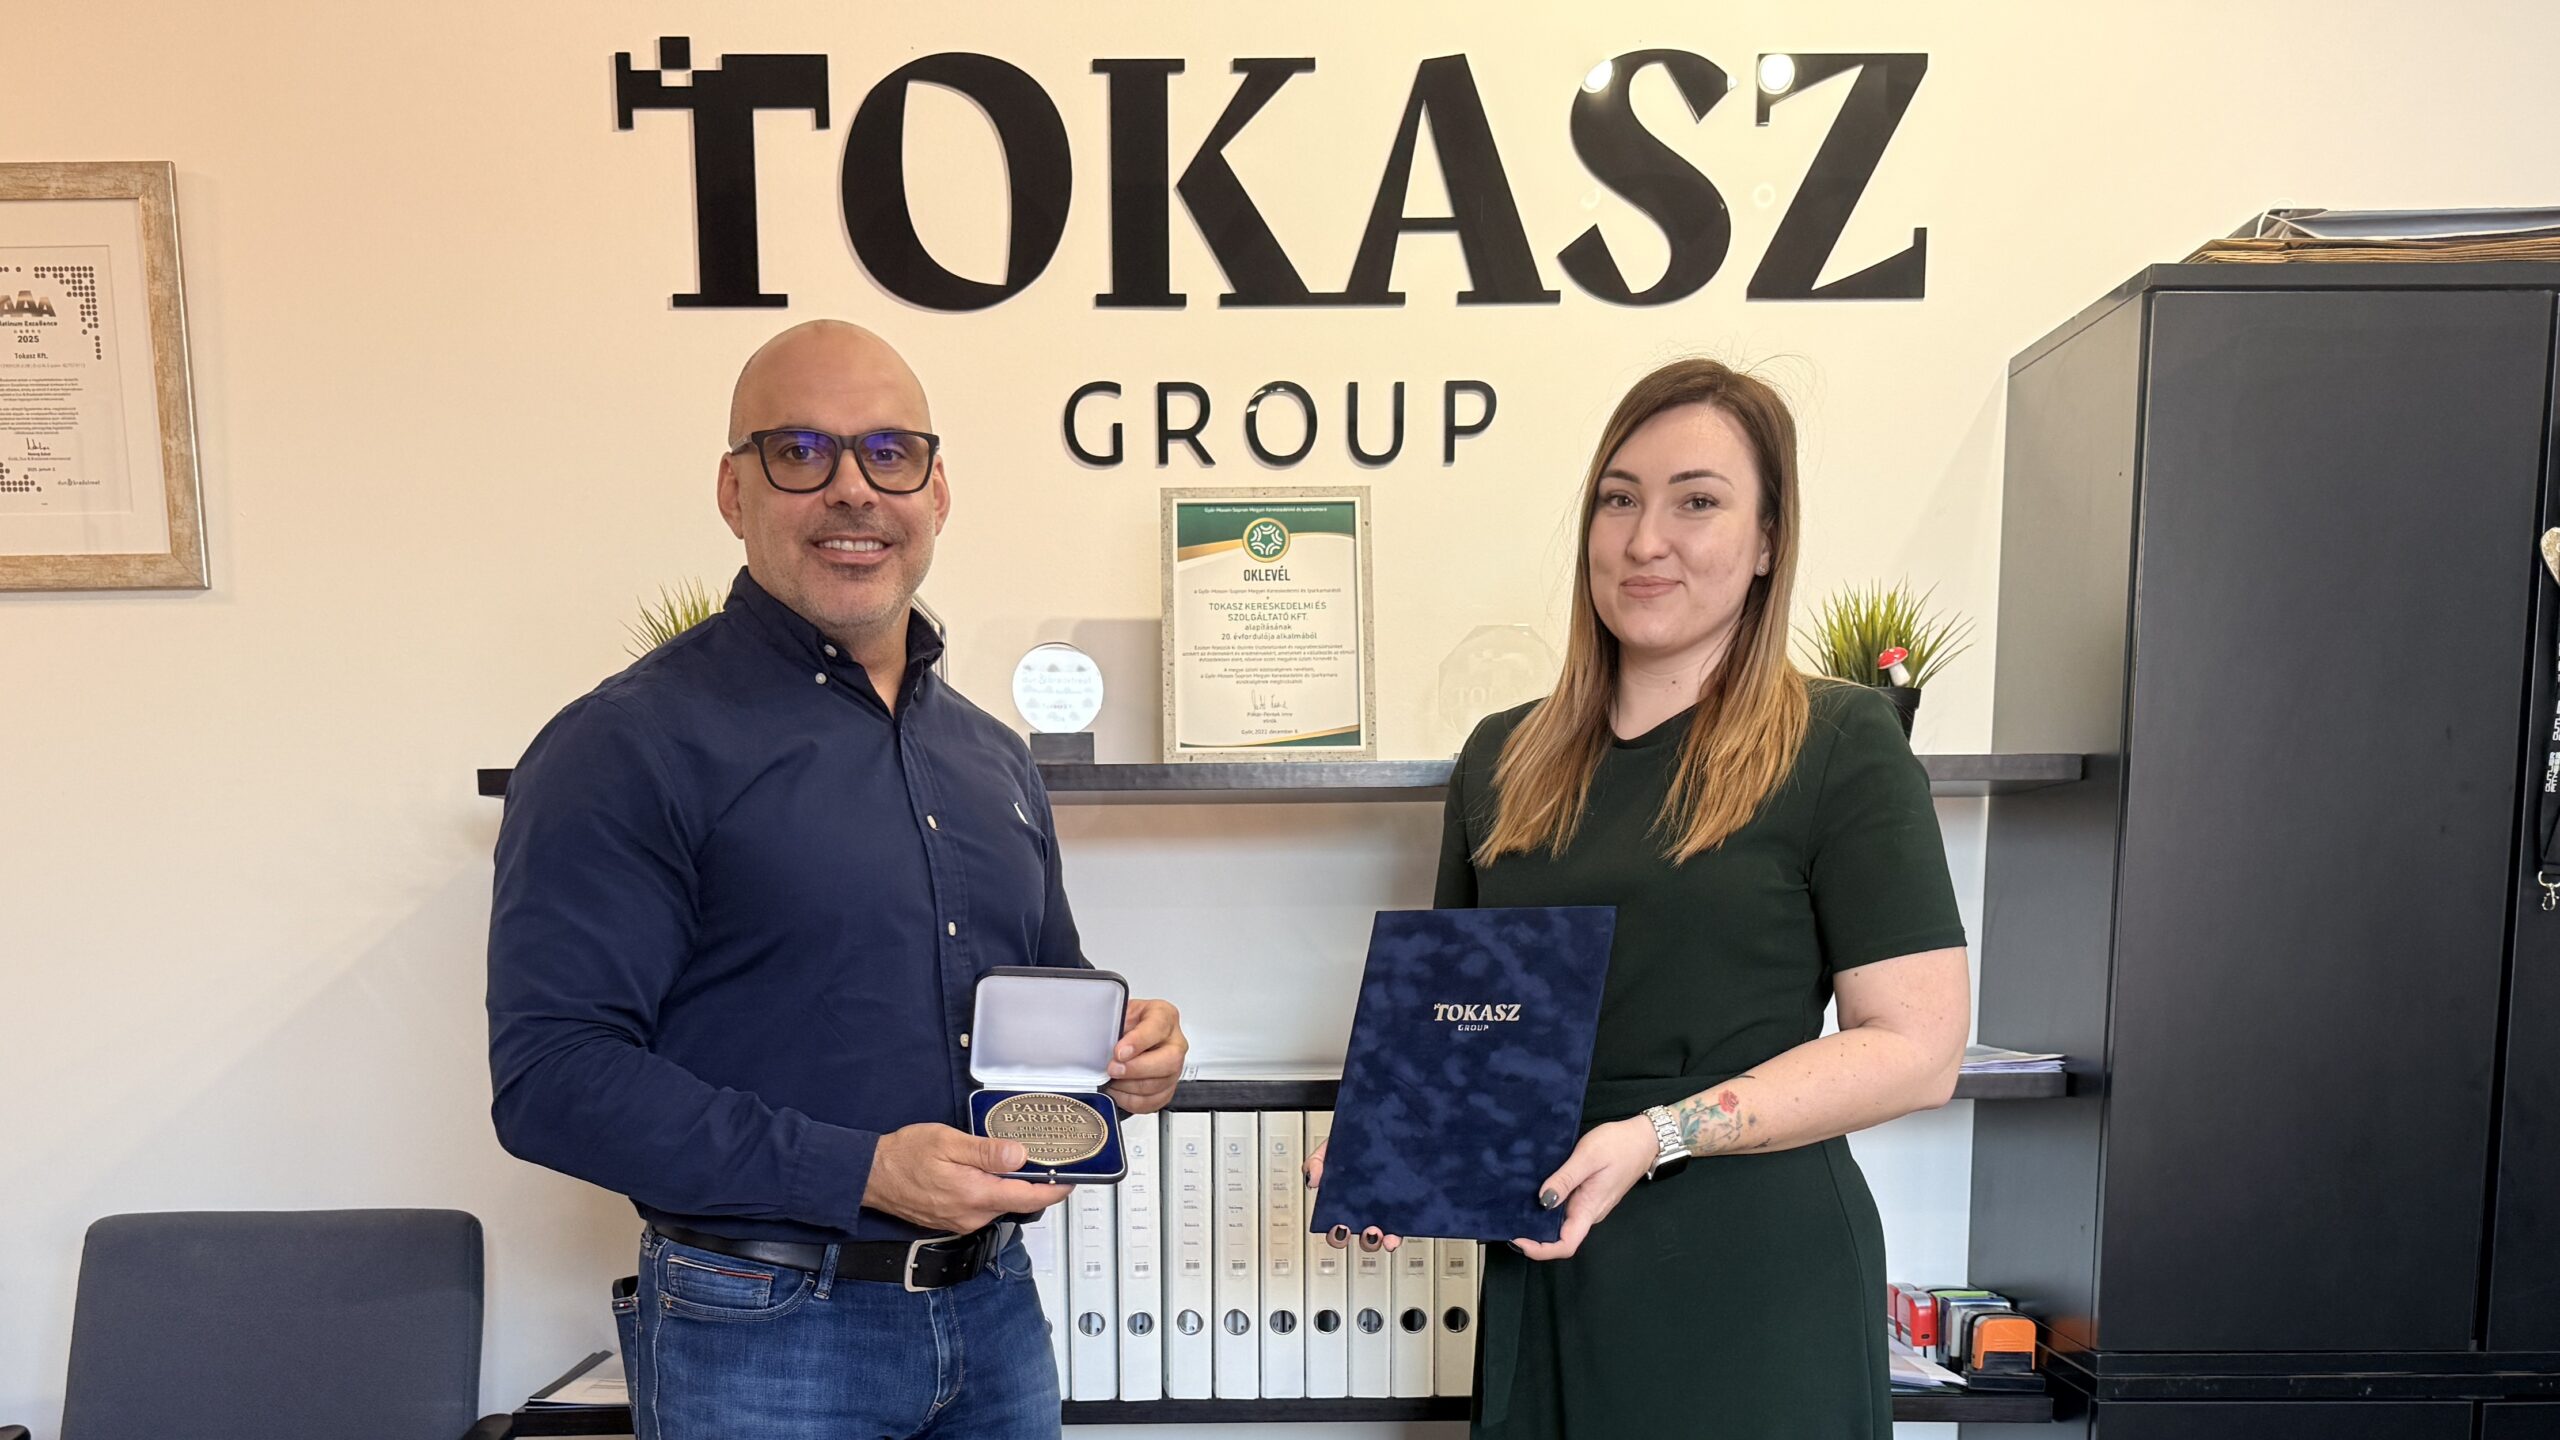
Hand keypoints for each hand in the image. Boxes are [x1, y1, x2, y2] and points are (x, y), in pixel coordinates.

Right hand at [861, 1122, 1072, 1232]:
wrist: (871, 1176)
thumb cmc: (905, 1156)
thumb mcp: (948, 1142)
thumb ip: (987, 1151)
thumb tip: (1019, 1156)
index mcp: (975, 1194)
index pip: (1030, 1197)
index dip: (1056, 1189)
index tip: (1072, 1179)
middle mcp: (972, 1215)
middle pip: (1019, 1202)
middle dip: (1037, 1185)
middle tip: (1048, 1162)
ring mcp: (963, 1221)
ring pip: (1002, 1205)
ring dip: (1014, 1188)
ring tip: (1020, 1164)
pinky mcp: (954, 1221)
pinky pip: (985, 1208)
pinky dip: (995, 1193)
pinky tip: (991, 1175)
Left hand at [1103, 997, 1185, 1113]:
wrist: (1127, 1038)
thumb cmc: (1125, 1024)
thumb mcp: (1118, 1013)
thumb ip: (1113, 1024)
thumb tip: (1098, 1039)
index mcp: (1164, 1016)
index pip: (1158, 1028)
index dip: (1138, 1042)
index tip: (1119, 1052)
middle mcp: (1174, 1043)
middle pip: (1169, 1061)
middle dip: (1136, 1069)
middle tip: (1113, 1069)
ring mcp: (1174, 1068)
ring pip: (1159, 1084)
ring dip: (1129, 1086)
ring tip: (1111, 1080)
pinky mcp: (1167, 1089)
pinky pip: (1152, 1102)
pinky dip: (1131, 1100)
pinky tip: (1118, 1091)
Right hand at [1303, 1139, 1402, 1252]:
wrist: (1388, 1127)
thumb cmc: (1359, 1140)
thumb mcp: (1334, 1146)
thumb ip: (1318, 1160)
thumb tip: (1311, 1179)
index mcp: (1344, 1199)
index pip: (1335, 1223)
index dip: (1334, 1232)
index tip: (1336, 1226)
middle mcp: (1364, 1208)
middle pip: (1354, 1235)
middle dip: (1350, 1238)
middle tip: (1349, 1228)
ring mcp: (1384, 1209)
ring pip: (1377, 1237)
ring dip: (1373, 1240)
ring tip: (1374, 1231)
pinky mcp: (1403, 1207)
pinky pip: (1400, 1228)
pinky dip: (1395, 1237)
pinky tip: (1393, 1237)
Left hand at [1511, 1116, 1656, 1260]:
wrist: (1644, 1138)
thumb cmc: (1619, 1145)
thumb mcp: (1588, 1157)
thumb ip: (1565, 1179)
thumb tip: (1543, 1200)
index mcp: (1590, 1209)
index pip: (1566, 1244)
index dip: (1540, 1249)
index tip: (1518, 1239)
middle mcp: (1590, 1213)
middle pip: (1560, 1237)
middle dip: (1534, 1236)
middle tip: (1508, 1222)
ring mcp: (1590, 1205)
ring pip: (1562, 1224)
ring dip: (1540, 1221)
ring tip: (1515, 1208)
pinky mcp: (1589, 1195)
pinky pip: (1567, 1209)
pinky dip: (1549, 1207)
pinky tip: (1534, 1194)